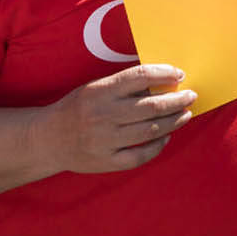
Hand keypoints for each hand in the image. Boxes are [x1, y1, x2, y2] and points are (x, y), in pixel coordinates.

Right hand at [34, 64, 196, 173]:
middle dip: (178, 100)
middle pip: (152, 106)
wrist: (45, 140)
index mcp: (100, 92)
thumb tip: (163, 80)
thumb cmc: (77, 108)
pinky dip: (157, 146)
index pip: (140, 76)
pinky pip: (140, 156)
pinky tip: (166, 137)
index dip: (165, 74)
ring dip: (174, 121)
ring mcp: (104, 140)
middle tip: (191, 96)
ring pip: (150, 130)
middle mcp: (103, 115)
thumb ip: (124, 85)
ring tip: (185, 114)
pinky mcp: (105, 161)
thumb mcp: (95, 88)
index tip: (180, 74)